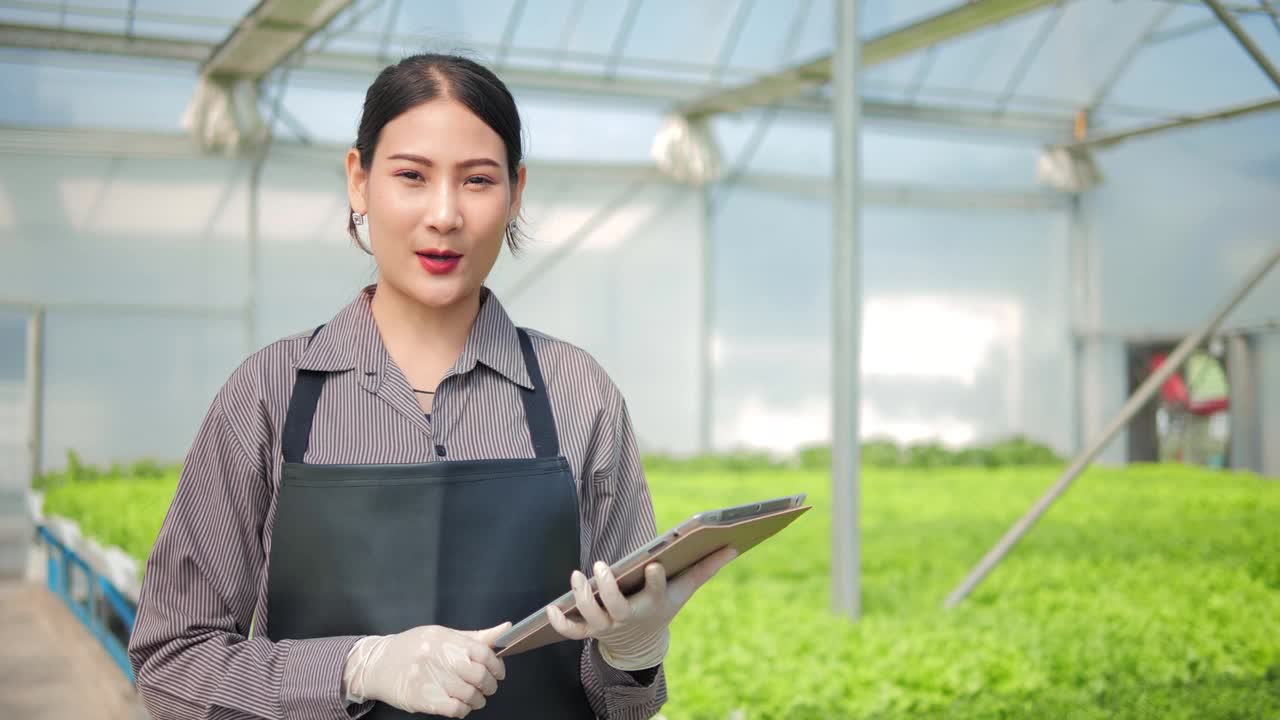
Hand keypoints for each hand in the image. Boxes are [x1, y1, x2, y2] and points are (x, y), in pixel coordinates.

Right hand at [342, 622, 509, 716]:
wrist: (377, 664)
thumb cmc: (412, 648)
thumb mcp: (441, 635)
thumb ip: (474, 637)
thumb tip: (505, 630)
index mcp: (444, 639)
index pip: (482, 652)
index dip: (497, 665)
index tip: (499, 673)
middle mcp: (436, 657)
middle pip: (478, 675)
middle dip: (489, 685)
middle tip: (488, 687)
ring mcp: (428, 678)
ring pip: (468, 695)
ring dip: (477, 700)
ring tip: (475, 698)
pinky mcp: (420, 698)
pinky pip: (453, 709)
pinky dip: (463, 710)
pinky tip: (460, 705)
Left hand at [546, 546, 737, 670]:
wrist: (642, 643)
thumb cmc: (663, 606)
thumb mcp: (684, 590)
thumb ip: (705, 568)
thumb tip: (733, 546)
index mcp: (653, 605)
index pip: (656, 593)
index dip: (654, 581)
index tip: (653, 565)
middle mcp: (628, 617)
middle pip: (616, 607)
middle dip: (607, 587)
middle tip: (601, 566)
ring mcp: (607, 626)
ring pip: (592, 616)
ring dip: (582, 598)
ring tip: (577, 576)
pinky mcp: (590, 631)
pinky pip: (572, 632)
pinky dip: (560, 622)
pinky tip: (552, 608)